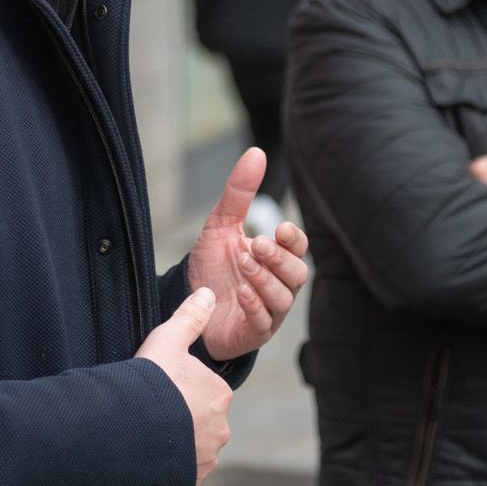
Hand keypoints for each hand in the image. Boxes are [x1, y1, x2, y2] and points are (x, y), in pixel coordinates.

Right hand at [137, 287, 232, 485]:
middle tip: (148, 410)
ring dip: (174, 442)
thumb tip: (208, 292)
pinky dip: (168, 465)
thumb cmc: (150, 383)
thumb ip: (189, 317)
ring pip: (191, 445)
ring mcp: (207, 457)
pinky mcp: (191, 481)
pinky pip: (181, 470)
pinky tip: (146, 455)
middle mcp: (221, 428)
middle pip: (198, 417)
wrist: (131, 433)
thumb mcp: (167, 341)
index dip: (176, 385)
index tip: (155, 387)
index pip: (202, 387)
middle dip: (177, 416)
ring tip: (144, 434)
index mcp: (219, 393)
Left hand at [187, 148, 311, 361]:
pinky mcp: (253, 332)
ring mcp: (268, 311)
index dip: (294, 239)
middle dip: (279, 258)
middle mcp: (279, 284)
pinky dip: (254, 306)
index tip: (279, 228)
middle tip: (256, 245)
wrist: (187, 302)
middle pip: (297, 273)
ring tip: (243, 264)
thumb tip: (256, 152)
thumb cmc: (213, 266)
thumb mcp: (221, 225)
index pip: (299, 247)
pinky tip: (241, 292)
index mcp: (276, 258)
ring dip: (265, 280)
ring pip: (283, 298)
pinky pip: (263, 322)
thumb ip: (239, 192)